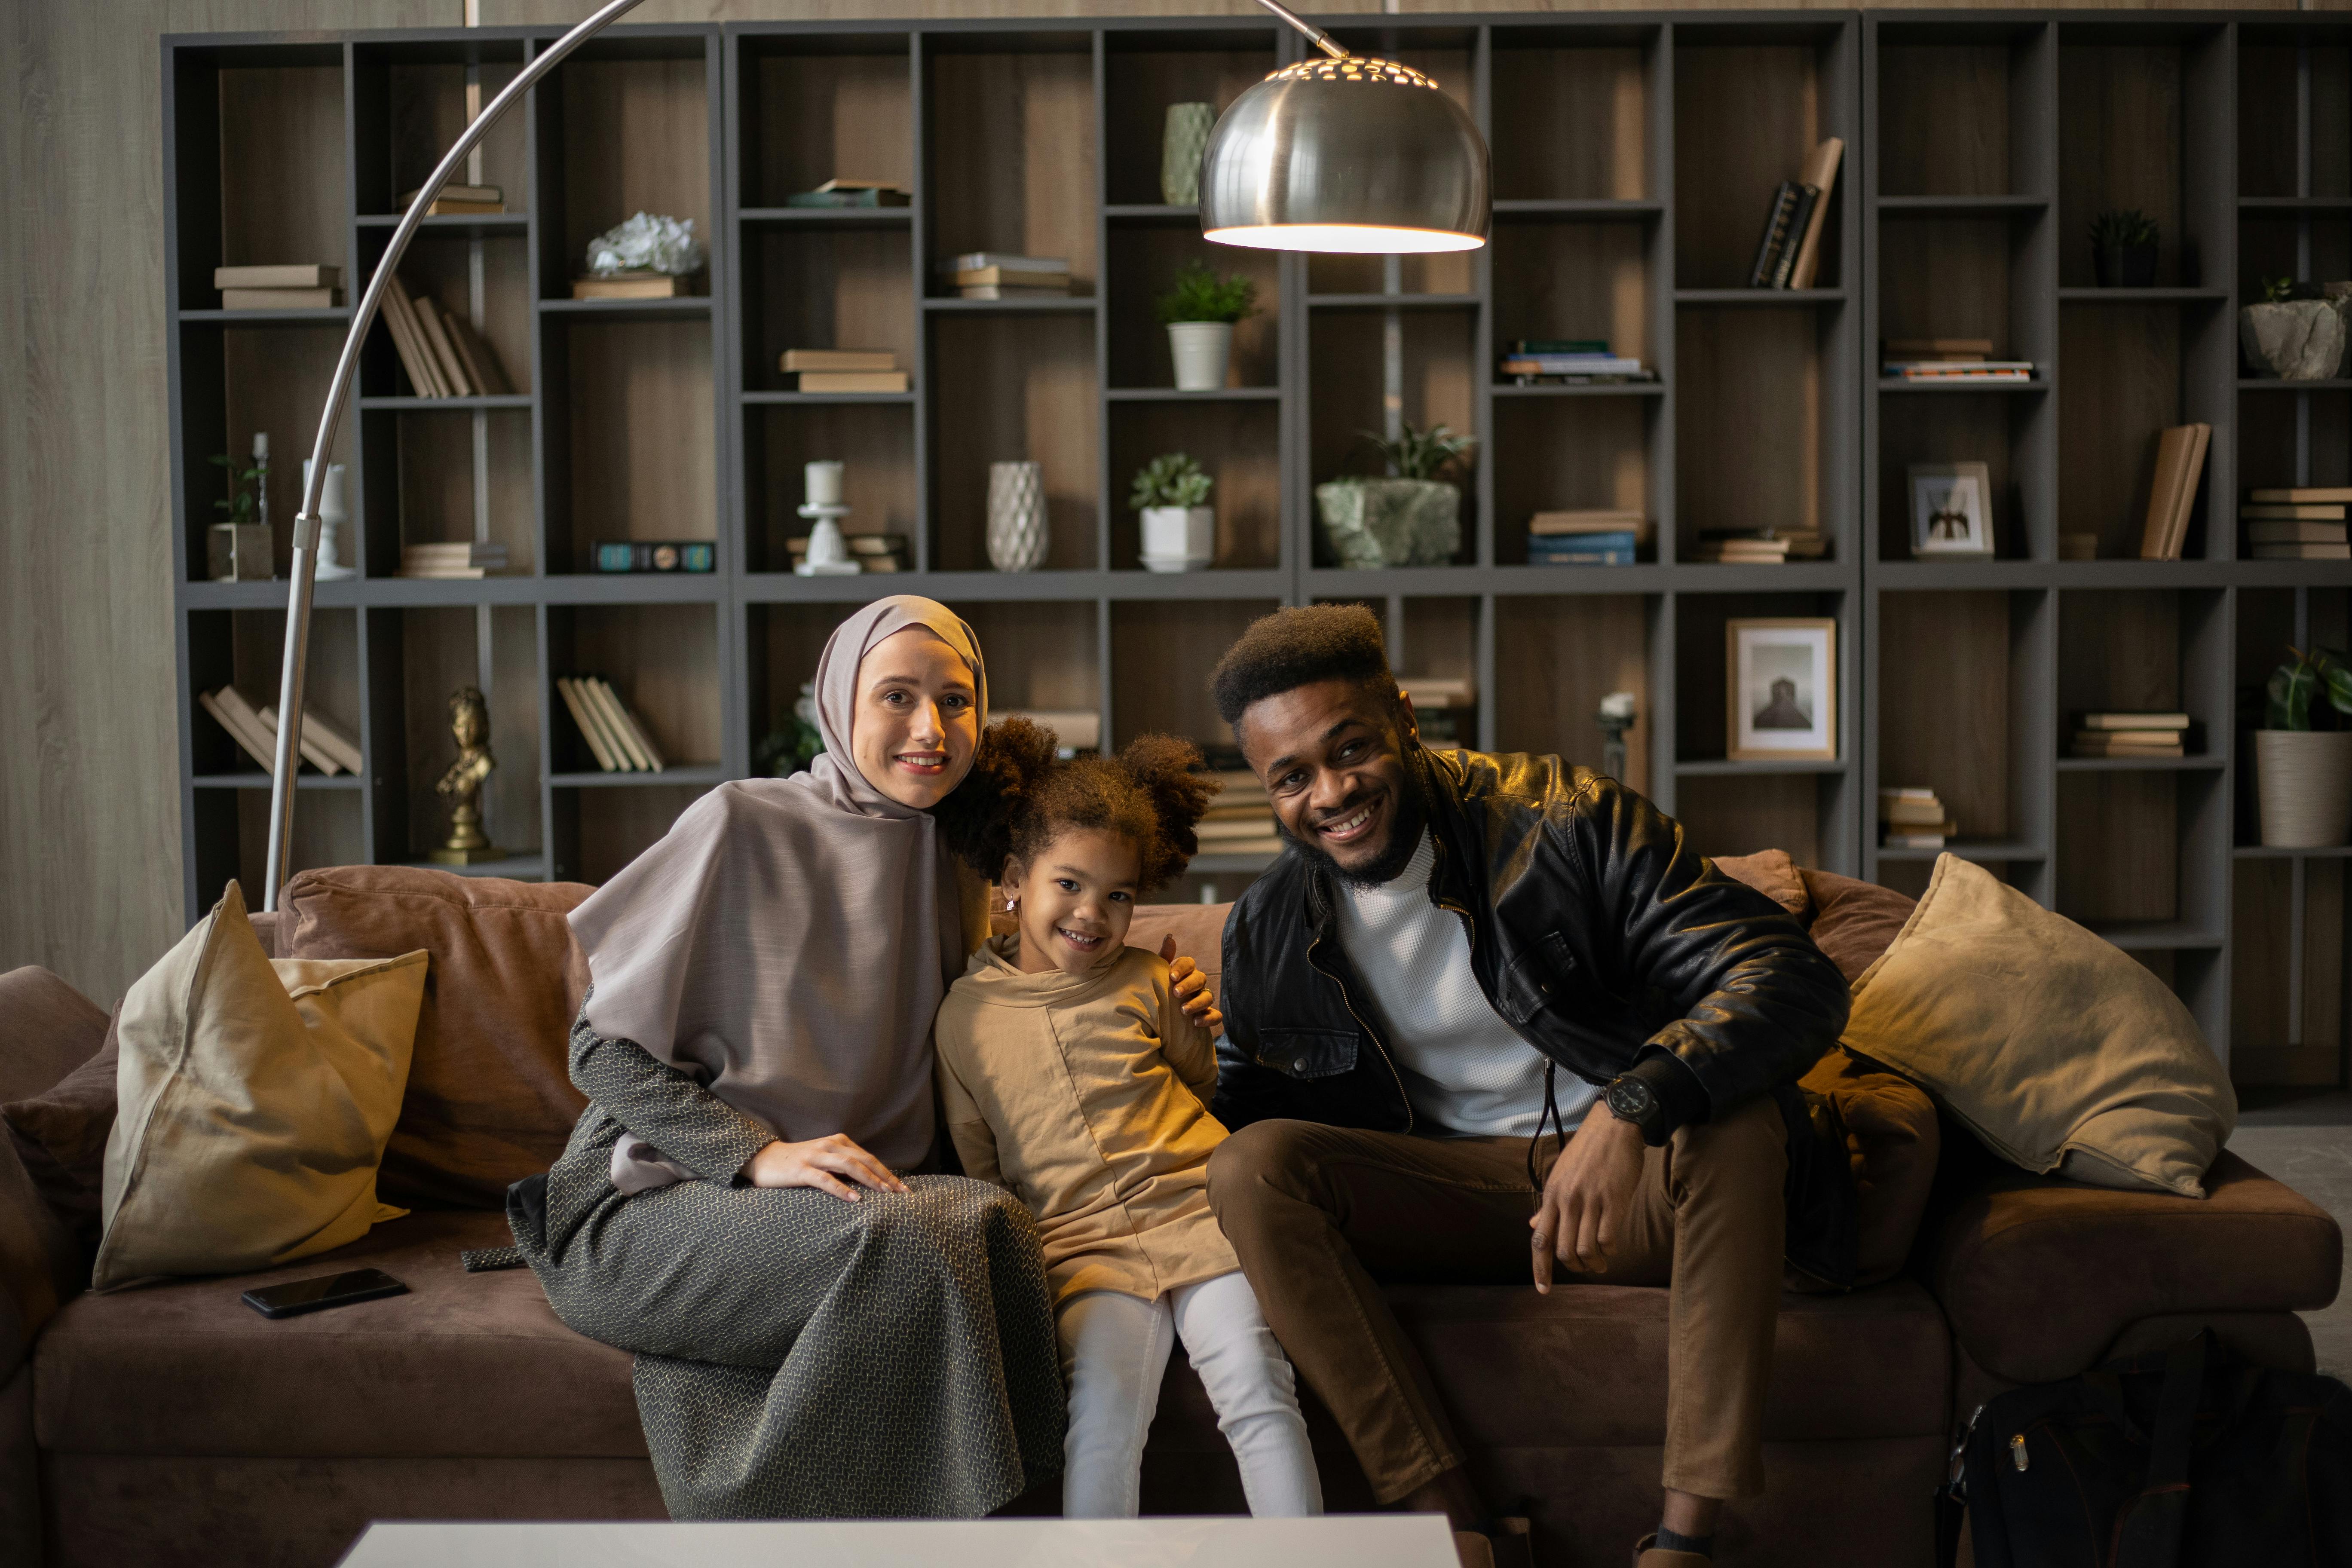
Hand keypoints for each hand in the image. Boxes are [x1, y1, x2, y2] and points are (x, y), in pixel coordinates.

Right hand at [743, 1134, 908, 1201]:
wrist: (764, 1159)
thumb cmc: (798, 1163)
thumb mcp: (825, 1160)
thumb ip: (844, 1167)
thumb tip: (870, 1183)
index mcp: (838, 1142)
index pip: (869, 1158)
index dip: (887, 1172)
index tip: (903, 1189)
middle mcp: (830, 1145)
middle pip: (864, 1160)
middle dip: (885, 1177)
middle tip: (901, 1193)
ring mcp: (815, 1156)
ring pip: (849, 1166)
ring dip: (869, 1179)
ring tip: (884, 1193)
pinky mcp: (801, 1170)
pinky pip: (825, 1179)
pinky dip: (841, 1189)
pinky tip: (854, 1199)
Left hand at [1164, 934, 1223, 1035]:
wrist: (1158, 1015)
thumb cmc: (1158, 989)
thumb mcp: (1158, 974)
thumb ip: (1163, 956)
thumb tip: (1169, 937)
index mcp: (1185, 971)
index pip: (1188, 963)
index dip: (1182, 968)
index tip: (1171, 976)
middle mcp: (1196, 983)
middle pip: (1200, 979)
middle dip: (1189, 985)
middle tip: (1176, 993)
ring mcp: (1203, 999)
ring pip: (1208, 997)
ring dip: (1197, 1003)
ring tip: (1183, 1010)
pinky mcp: (1207, 1015)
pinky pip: (1215, 1016)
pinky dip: (1208, 1018)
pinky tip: (1195, 1022)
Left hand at [1529, 1111, 1646, 1291]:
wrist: (1614, 1126)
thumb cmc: (1587, 1151)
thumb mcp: (1560, 1174)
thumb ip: (1549, 1204)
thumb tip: (1535, 1226)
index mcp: (1551, 1195)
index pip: (1540, 1240)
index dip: (1540, 1269)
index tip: (1543, 1290)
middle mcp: (1567, 1200)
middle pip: (1564, 1251)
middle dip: (1575, 1267)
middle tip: (1586, 1266)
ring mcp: (1590, 1200)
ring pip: (1586, 1248)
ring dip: (1594, 1262)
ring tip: (1601, 1261)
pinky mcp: (1614, 1200)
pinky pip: (1608, 1238)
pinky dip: (1610, 1249)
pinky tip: (1612, 1246)